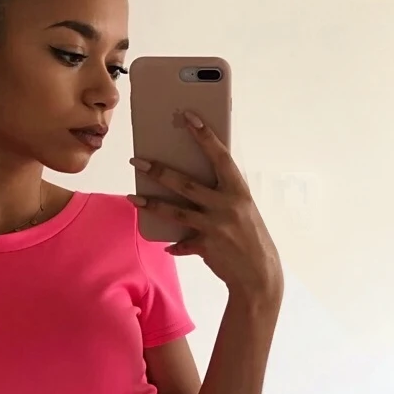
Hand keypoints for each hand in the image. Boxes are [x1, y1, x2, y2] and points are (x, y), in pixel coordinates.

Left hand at [128, 110, 283, 302]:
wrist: (259, 275)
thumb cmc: (251, 236)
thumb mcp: (243, 209)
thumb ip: (223, 195)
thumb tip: (193, 184)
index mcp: (239, 191)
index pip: (220, 157)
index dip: (204, 136)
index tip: (188, 118)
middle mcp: (226, 206)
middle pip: (186, 184)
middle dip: (159, 171)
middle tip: (137, 160)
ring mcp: (215, 227)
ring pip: (175, 211)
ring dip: (152, 204)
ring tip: (134, 197)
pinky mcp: (205, 247)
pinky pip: (182, 243)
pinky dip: (175, 244)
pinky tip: (166, 244)